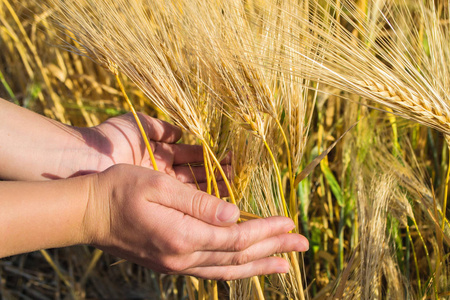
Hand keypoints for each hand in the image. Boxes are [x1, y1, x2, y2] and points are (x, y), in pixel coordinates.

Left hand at [77, 113, 229, 193]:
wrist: (81, 160)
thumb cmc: (108, 138)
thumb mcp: (136, 124)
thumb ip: (159, 127)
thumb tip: (181, 131)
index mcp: (159, 154)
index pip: (192, 157)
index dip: (211, 157)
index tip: (230, 157)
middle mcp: (161, 173)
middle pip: (196, 174)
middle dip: (217, 173)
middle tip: (239, 174)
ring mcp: (158, 188)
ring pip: (192, 188)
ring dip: (213, 186)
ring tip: (235, 184)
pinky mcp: (153, 199)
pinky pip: (180, 199)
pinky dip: (199, 198)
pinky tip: (217, 198)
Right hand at [83, 164, 308, 279]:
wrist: (88, 212)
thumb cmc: (120, 190)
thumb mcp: (158, 185)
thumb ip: (198, 202)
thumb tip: (236, 214)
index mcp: (183, 236)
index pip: (237, 238)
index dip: (266, 230)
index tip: (290, 222)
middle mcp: (183, 256)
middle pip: (238, 257)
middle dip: (273, 251)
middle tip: (302, 247)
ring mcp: (176, 263)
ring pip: (227, 270)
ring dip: (258, 266)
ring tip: (283, 265)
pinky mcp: (170, 262)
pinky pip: (211, 271)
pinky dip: (234, 269)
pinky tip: (245, 267)